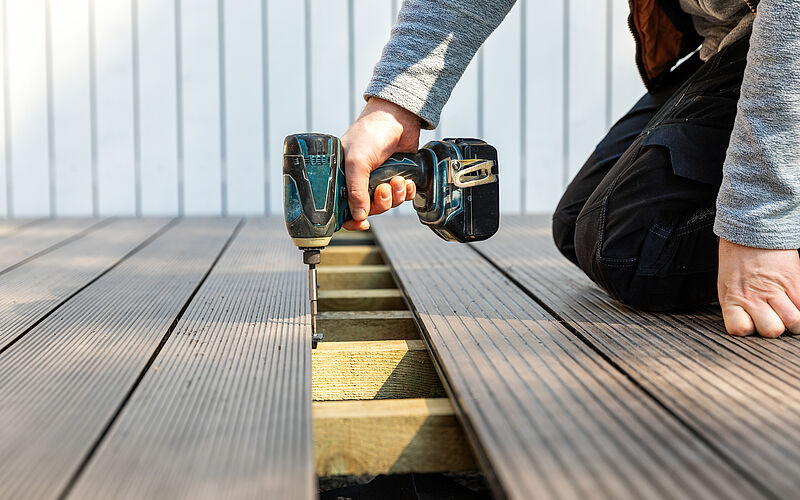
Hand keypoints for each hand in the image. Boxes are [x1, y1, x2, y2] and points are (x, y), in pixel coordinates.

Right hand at [340, 97, 420, 229]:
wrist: (398, 117)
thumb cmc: (370, 133)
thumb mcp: (357, 161)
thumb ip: (356, 190)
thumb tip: (359, 217)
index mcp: (343, 177)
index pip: (343, 207)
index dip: (351, 220)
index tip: (362, 223)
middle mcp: (360, 181)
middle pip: (368, 209)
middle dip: (380, 203)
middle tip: (384, 189)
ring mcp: (379, 179)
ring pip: (387, 204)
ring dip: (394, 196)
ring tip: (397, 179)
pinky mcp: (396, 176)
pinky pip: (401, 196)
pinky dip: (405, 192)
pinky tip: (406, 182)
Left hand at [718, 237, 799, 336]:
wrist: (752, 231)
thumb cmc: (737, 259)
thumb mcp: (727, 285)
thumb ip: (736, 307)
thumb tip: (748, 326)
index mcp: (733, 299)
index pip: (739, 329)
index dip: (747, 329)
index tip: (750, 323)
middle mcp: (754, 297)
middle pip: (771, 330)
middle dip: (774, 327)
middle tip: (772, 317)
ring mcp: (776, 290)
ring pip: (793, 322)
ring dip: (793, 321)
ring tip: (788, 311)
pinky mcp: (795, 282)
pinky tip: (796, 304)